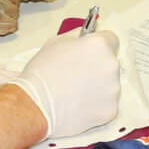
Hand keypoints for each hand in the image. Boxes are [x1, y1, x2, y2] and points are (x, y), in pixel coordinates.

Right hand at [7, 30, 122, 138]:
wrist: (35, 105)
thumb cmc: (41, 73)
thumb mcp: (55, 43)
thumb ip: (76, 37)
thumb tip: (84, 37)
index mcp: (99, 45)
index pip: (111, 39)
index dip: (99, 46)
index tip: (91, 53)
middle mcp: (111, 65)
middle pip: (110, 64)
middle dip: (98, 68)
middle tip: (78, 75)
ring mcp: (113, 90)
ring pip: (110, 85)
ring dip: (98, 88)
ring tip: (75, 93)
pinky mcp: (110, 110)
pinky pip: (106, 105)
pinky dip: (96, 106)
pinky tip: (78, 106)